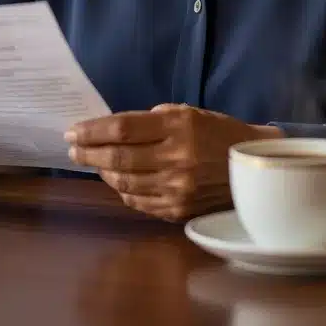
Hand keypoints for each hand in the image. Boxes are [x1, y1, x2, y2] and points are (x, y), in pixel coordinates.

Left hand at [65, 103, 281, 221]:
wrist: (254, 170)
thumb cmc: (219, 134)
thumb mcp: (189, 113)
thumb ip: (153, 120)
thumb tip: (114, 129)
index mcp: (178, 127)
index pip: (122, 129)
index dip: (92, 130)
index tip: (72, 131)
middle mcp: (176, 159)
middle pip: (118, 157)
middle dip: (88, 152)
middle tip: (72, 148)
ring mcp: (176, 189)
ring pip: (124, 182)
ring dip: (102, 171)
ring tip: (93, 162)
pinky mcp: (178, 211)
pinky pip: (138, 202)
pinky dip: (122, 190)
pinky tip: (116, 180)